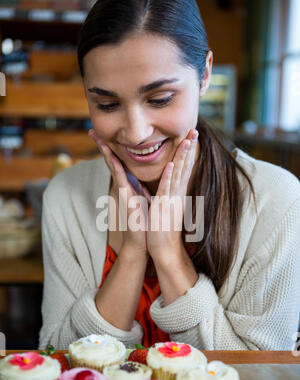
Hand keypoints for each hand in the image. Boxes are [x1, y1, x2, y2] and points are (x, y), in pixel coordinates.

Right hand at [89, 129, 150, 256]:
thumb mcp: (144, 197)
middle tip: (91, 130)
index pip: (119, 161)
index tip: (104, 133)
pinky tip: (113, 158)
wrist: (143, 239)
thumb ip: (140, 185)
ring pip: (113, 167)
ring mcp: (123, 191)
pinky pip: (121, 180)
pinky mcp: (125, 199)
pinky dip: (117, 168)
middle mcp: (123, 185)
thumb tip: (140, 177)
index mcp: (129, 183)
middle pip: (111, 160)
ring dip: (105, 152)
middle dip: (102, 145)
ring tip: (98, 139)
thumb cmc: (144, 219)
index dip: (112, 147)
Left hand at [146, 129, 197, 260]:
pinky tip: (173, 163)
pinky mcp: (164, 206)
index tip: (191, 137)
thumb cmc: (164, 229)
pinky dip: (170, 176)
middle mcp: (177, 193)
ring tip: (188, 140)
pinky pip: (167, 188)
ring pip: (179, 173)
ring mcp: (172, 199)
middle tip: (195, 130)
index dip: (188, 152)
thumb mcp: (167, 206)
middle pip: (185, 166)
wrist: (165, 248)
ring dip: (183, 156)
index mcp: (177, 192)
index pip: (184, 168)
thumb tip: (169, 186)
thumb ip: (168, 194)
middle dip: (189, 148)